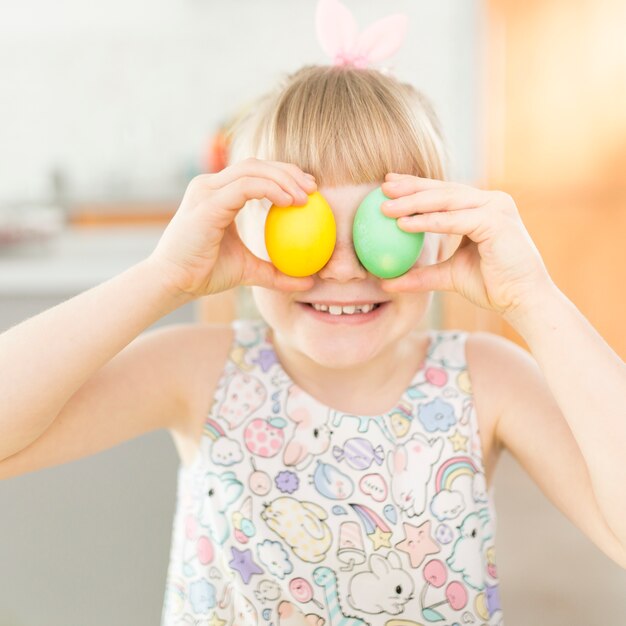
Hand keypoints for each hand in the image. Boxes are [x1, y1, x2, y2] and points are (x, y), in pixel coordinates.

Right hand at [148, 158, 316, 297]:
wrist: (173, 283)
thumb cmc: (205, 274)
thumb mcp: (249, 271)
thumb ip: (277, 272)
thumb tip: (309, 282)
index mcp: (218, 194)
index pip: (255, 173)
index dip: (284, 175)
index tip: (309, 191)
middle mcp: (210, 186)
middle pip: (256, 164)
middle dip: (288, 171)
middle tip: (313, 187)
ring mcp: (206, 191)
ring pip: (252, 169)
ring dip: (283, 178)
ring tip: (306, 196)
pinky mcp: (207, 203)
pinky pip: (245, 187)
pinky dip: (270, 189)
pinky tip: (289, 202)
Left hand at [379, 173, 552, 317]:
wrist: (522, 301)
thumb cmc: (492, 287)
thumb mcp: (448, 276)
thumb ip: (421, 274)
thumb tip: (387, 282)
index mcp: (482, 209)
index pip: (444, 193)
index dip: (416, 187)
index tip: (388, 186)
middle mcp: (491, 202)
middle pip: (443, 190)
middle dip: (410, 187)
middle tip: (382, 188)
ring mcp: (496, 209)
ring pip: (446, 200)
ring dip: (413, 203)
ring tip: (385, 207)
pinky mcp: (497, 222)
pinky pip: (454, 220)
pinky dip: (428, 222)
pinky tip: (404, 225)